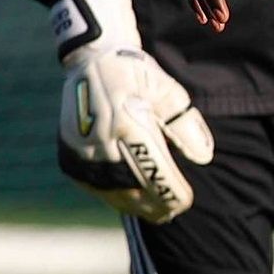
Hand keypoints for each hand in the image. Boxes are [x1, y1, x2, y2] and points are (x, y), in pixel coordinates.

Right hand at [53, 0, 214, 223]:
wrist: (91, 62)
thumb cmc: (137, 75)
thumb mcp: (168, 90)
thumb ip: (186, 124)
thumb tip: (203, 157)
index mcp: (129, 125)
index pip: (156, 175)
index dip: (173, 193)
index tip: (186, 200)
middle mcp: (101, 144)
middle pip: (135, 190)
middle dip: (157, 204)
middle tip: (173, 211)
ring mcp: (82, 154)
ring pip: (114, 193)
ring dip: (136, 204)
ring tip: (157, 211)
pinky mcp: (69, 159)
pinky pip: (96, 187)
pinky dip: (114, 195)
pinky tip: (131, 198)